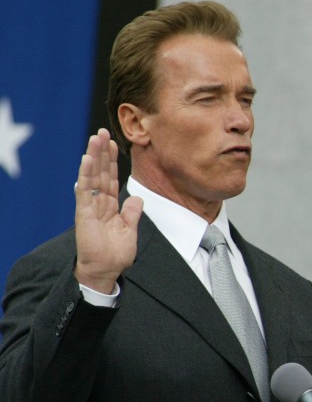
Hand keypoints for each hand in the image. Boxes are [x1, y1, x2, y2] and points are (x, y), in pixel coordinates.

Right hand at [73, 128, 142, 293]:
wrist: (106, 270)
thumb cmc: (116, 254)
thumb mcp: (130, 231)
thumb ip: (132, 213)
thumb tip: (137, 198)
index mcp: (112, 206)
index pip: (112, 178)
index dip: (113, 161)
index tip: (114, 143)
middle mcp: (100, 202)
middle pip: (102, 172)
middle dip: (102, 152)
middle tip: (102, 131)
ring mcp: (91, 206)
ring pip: (92, 176)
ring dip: (94, 157)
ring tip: (95, 138)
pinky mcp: (84, 212)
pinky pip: (85, 190)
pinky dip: (86, 174)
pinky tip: (87, 160)